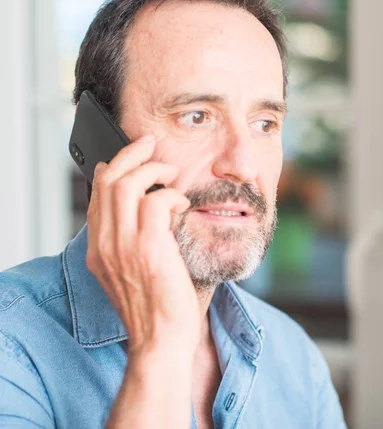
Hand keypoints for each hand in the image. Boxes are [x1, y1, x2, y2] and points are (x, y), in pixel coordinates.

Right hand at [86, 134, 198, 359]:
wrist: (161, 340)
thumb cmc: (157, 307)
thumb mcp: (134, 272)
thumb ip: (134, 240)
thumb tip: (151, 207)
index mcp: (99, 249)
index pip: (98, 194)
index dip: (113, 168)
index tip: (132, 156)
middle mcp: (105, 244)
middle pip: (108, 180)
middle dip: (131, 154)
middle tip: (151, 145)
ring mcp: (123, 246)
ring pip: (127, 184)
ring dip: (154, 170)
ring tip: (172, 175)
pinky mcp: (149, 249)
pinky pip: (156, 201)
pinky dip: (172, 195)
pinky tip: (183, 205)